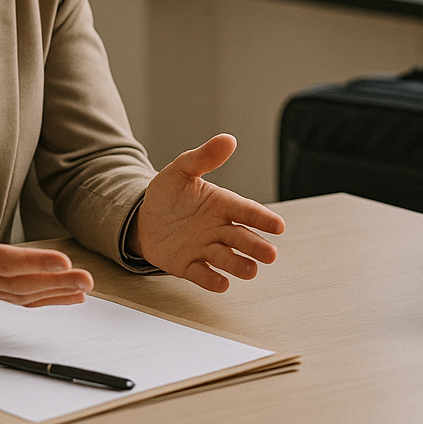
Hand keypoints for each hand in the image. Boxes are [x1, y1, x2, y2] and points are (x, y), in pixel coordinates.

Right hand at [0, 142, 93, 305]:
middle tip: (86, 278)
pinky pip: (18, 300)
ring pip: (21, 295)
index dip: (35, 262)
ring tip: (84, 288)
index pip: (4, 261)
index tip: (64, 260)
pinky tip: (69, 297)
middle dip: (56, 282)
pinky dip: (45, 300)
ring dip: (55, 293)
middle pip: (20, 284)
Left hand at [130, 134, 285, 291]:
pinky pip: (201, 274)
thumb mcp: (181, 170)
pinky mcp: (188, 265)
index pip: (246, 211)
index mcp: (222, 204)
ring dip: (238, 265)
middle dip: (255, 246)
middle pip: (240, 238)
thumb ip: (203, 158)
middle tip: (270, 255)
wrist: (143, 219)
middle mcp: (218, 228)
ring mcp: (204, 248)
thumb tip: (228, 139)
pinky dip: (211, 279)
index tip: (278, 226)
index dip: (262, 218)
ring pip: (225, 257)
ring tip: (251, 271)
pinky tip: (221, 284)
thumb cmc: (167, 194)